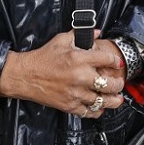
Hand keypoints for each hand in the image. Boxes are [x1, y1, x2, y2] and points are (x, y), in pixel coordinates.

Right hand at [0, 30, 125, 117]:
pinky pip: (89, 112)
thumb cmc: (42, 58)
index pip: (107, 60)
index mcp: (80, 59)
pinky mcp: (69, 106)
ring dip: (113, 101)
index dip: (115, 61)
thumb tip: (95, 32)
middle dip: (118, 84)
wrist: (25, 75)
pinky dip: (97, 111)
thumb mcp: (61, 40)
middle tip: (119, 83)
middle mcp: (80, 77)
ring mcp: (76, 93)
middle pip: (110, 84)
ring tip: (117, 99)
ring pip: (103, 101)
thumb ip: (80, 35)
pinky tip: (100, 107)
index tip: (116, 63)